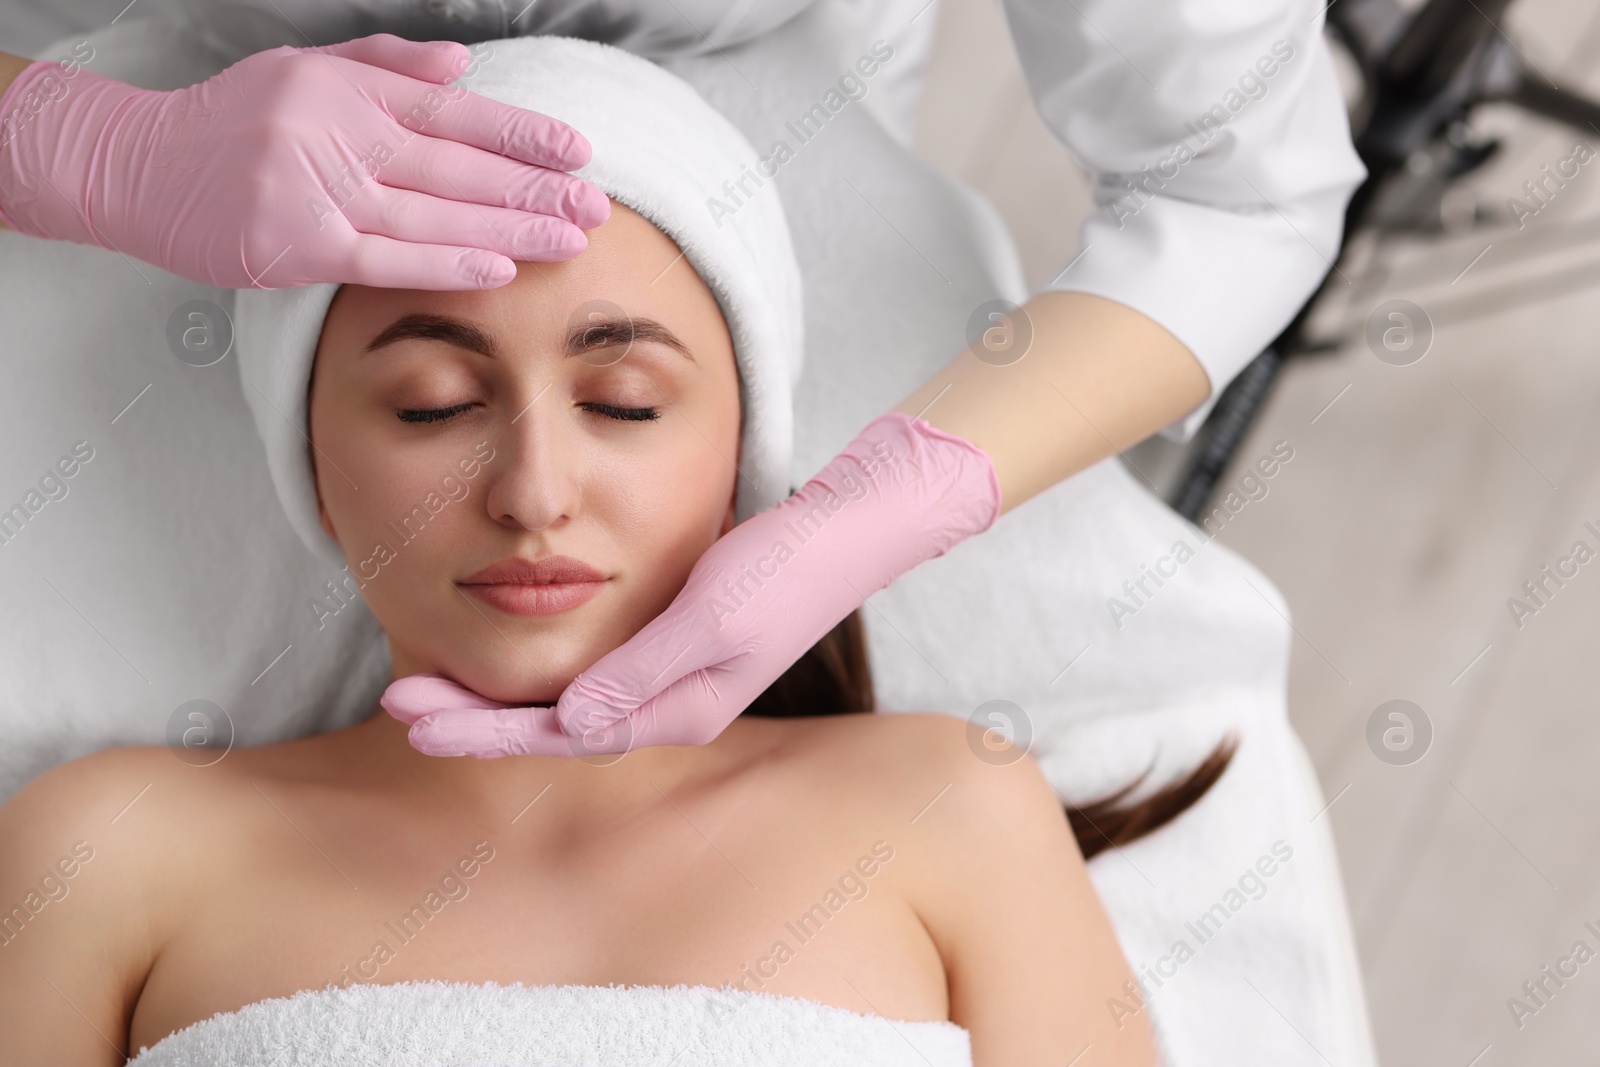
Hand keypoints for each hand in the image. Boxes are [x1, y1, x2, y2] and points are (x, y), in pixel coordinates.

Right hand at [0, 33, 608, 287]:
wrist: (136, 164)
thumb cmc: (228, 122)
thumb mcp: (302, 69)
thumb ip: (384, 66)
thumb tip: (462, 66)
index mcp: (348, 91)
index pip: (454, 112)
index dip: (520, 133)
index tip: (577, 151)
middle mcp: (340, 134)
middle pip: (458, 165)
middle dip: (534, 187)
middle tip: (596, 205)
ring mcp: (319, 189)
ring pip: (435, 212)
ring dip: (510, 228)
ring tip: (569, 240)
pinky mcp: (299, 244)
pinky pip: (388, 257)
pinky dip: (447, 263)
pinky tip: (500, 267)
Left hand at [388, 413, 1001, 757]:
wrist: (847, 530)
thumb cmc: (787, 566)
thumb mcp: (713, 614)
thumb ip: (641, 669)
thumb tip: (568, 722)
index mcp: (679, 708)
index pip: (562, 733)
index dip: (485, 729)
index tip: (416, 720)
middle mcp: (670, 703)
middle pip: (554, 726)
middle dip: (474, 718)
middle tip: (396, 699)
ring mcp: (673, 676)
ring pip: (566, 702)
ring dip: (498, 697)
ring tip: (428, 684)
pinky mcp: (673, 643)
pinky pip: (589, 672)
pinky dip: (539, 670)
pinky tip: (507, 660)